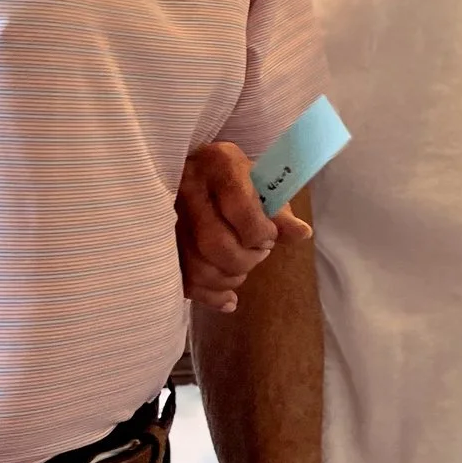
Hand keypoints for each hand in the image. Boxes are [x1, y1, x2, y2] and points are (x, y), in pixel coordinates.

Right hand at [178, 142, 311, 314]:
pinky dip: (211, 297)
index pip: (241, 210)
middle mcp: (187, 188)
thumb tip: (301, 235)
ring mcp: (166, 217)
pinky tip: (229, 298)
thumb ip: (280, 211)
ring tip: (242, 268)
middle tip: (257, 253)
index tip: (269, 237)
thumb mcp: (262, 183)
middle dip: (246, 259)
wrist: (196, 172)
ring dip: (229, 278)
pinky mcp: (160, 243)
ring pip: (197, 267)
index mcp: (219, 164)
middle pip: (216, 244)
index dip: (262, 234)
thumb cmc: (237, 179)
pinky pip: (183, 281)